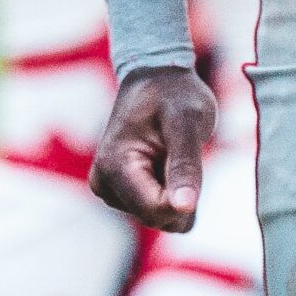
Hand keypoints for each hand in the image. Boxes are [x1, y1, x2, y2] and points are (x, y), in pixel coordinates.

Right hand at [90, 65, 215, 231]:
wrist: (156, 78)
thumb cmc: (174, 94)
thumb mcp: (188, 121)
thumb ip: (185, 164)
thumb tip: (185, 207)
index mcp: (113, 166)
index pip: (156, 209)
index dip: (184, 195)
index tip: (190, 160)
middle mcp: (104, 184)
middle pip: (157, 217)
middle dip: (180, 191)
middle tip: (180, 150)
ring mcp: (111, 191)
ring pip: (161, 217)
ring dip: (177, 189)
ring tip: (171, 153)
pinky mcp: (123, 194)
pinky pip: (159, 211)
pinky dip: (173, 191)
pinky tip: (168, 162)